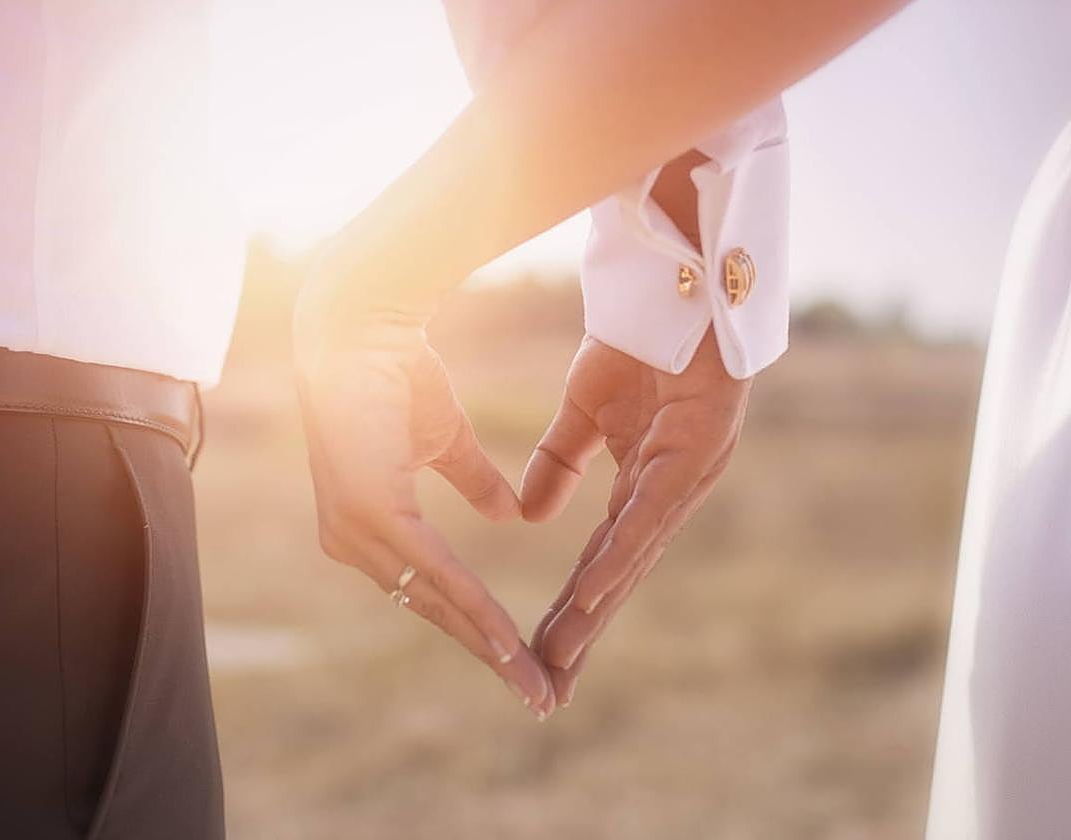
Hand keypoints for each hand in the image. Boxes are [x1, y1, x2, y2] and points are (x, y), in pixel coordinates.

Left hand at [293, 262, 555, 718]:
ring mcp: (354, 532)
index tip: (524, 661)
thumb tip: (506, 516)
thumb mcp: (445, 440)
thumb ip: (471, 481)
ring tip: (533, 682)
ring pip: (436, 601)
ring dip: (489, 645)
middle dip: (490, 656)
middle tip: (538, 697)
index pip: (431, 589)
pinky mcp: (367, 514)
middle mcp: (355, 542)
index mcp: (370, 526)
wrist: (365, 323)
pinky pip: (432, 571)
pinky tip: (506, 641)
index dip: (479, 627)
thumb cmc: (397, 372)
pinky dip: (474, 607)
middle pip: (434, 609)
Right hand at [522, 329, 750, 706]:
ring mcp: (685, 477)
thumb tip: (528, 516)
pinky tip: (593, 596)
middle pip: (618, 576)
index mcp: (641, 486)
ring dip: (595, 611)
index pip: (599, 560)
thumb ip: (558, 462)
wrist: (676, 280)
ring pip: (632, 558)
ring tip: (562, 657)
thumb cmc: (638, 340)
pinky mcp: (694, 452)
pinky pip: (650, 514)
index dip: (572, 610)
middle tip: (547, 689)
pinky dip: (620, 556)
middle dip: (581, 633)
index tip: (538, 654)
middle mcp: (666, 494)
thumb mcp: (580, 411)